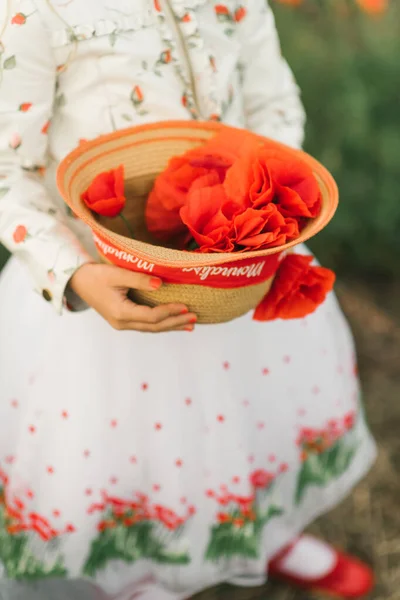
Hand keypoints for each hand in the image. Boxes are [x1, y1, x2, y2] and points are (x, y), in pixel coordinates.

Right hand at [69, 263, 196, 332]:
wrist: (78, 281)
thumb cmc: (96, 275)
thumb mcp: (117, 274)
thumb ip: (140, 279)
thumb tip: (161, 284)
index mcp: (120, 312)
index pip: (151, 316)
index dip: (170, 312)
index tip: (185, 306)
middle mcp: (122, 323)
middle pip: (154, 327)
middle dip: (175, 323)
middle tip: (194, 318)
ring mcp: (122, 324)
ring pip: (151, 328)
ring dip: (171, 326)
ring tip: (189, 325)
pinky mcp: (123, 320)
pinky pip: (146, 325)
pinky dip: (161, 324)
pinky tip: (172, 323)